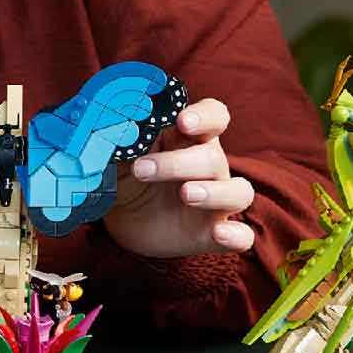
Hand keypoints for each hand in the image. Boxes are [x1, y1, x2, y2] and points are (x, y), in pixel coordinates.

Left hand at [101, 98, 254, 258]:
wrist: (125, 220)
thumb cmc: (128, 176)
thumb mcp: (119, 156)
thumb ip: (121, 139)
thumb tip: (110, 124)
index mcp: (188, 138)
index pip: (213, 116)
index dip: (204, 116)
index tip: (182, 121)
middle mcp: (209, 165)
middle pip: (213, 156)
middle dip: (178, 162)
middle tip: (142, 169)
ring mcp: (216, 200)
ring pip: (238, 191)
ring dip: (214, 192)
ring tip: (185, 194)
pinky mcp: (215, 232)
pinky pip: (242, 236)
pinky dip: (235, 235)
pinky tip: (218, 233)